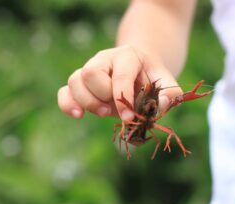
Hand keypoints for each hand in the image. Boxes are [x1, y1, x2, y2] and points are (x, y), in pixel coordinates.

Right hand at [58, 45, 182, 120]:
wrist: (139, 70)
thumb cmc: (151, 77)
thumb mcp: (165, 81)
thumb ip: (170, 93)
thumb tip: (161, 105)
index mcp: (127, 56)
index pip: (119, 75)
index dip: (122, 97)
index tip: (129, 116)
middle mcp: (103, 59)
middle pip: (90, 73)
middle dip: (102, 97)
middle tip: (114, 110)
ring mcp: (89, 70)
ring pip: (74, 81)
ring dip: (86, 102)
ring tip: (103, 113)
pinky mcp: (80, 85)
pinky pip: (64, 92)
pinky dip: (67, 105)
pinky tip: (78, 116)